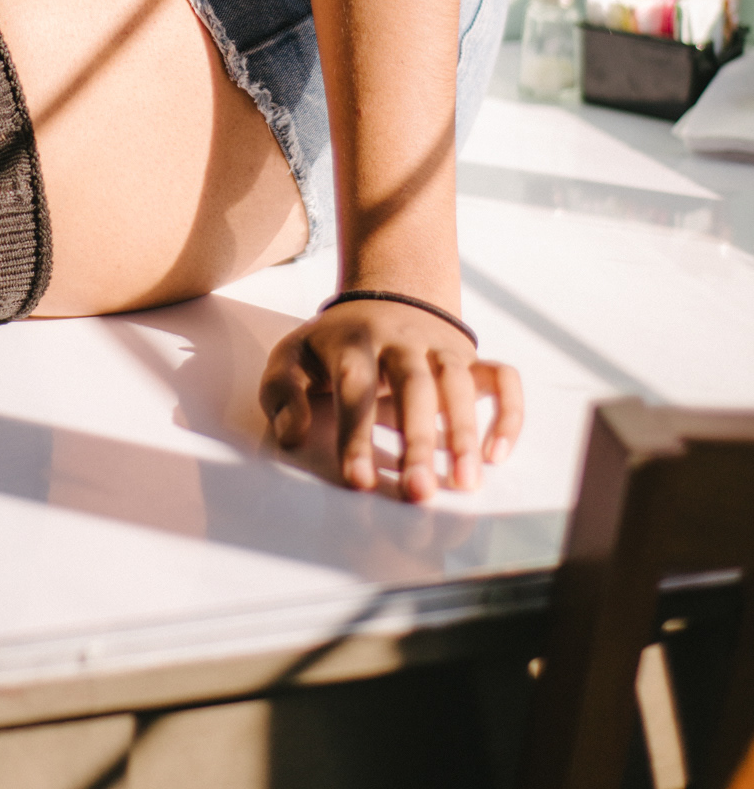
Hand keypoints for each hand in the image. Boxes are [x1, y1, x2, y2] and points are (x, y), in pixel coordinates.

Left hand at [259, 296, 523, 503]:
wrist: (384, 295)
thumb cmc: (333, 345)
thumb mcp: (292, 356)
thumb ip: (281, 393)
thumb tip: (292, 436)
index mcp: (353, 341)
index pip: (355, 386)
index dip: (358, 435)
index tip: (359, 481)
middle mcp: (401, 340)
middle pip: (414, 386)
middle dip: (418, 441)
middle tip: (418, 493)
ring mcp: (439, 346)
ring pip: (458, 383)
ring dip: (464, 433)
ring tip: (465, 484)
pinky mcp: (469, 357)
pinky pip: (502, 378)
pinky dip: (508, 412)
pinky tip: (496, 455)